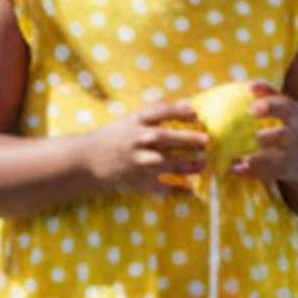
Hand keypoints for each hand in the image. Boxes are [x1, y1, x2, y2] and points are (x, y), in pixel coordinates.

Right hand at [81, 100, 207, 194]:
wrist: (91, 160)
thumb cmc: (120, 136)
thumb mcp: (133, 119)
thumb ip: (160, 113)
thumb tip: (191, 107)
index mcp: (135, 122)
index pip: (157, 112)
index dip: (177, 111)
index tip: (195, 113)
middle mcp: (136, 140)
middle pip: (163, 137)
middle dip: (186, 139)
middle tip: (206, 141)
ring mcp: (137, 162)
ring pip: (166, 163)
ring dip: (187, 164)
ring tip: (203, 164)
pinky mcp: (138, 181)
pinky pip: (161, 186)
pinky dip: (177, 190)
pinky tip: (192, 189)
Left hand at [226, 86, 297, 189]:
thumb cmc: (289, 124)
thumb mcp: (285, 107)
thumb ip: (268, 93)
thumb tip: (249, 84)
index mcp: (294, 114)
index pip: (286, 107)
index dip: (270, 106)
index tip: (252, 107)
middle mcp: (296, 134)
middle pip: (285, 134)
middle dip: (270, 136)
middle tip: (254, 135)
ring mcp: (291, 154)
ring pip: (276, 158)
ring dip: (259, 159)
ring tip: (244, 159)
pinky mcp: (284, 170)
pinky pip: (267, 172)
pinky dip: (250, 172)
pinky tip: (233, 169)